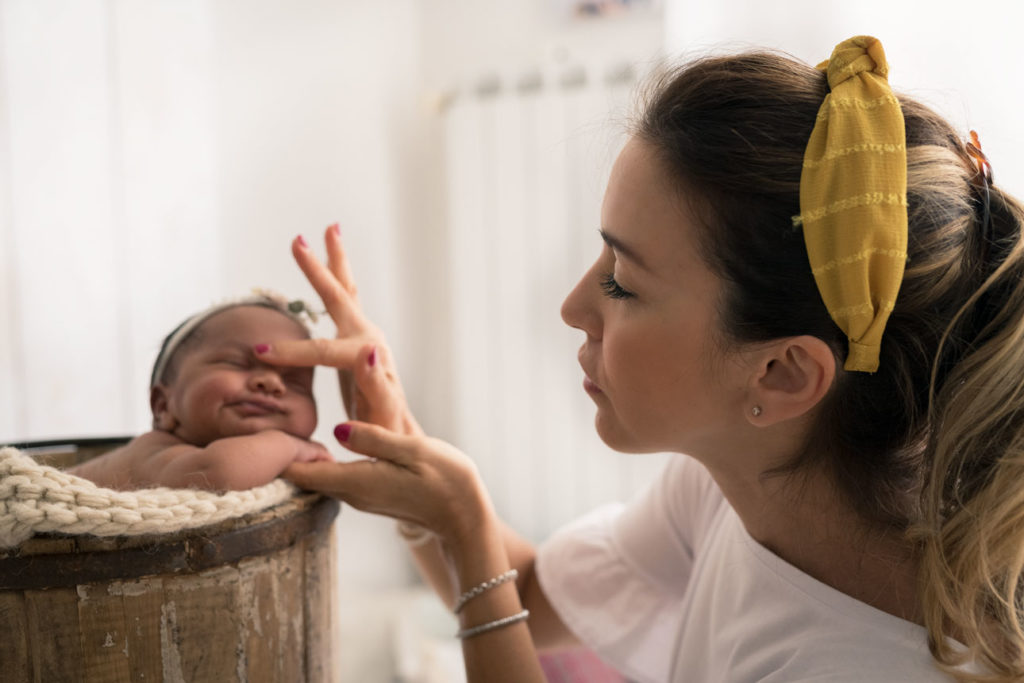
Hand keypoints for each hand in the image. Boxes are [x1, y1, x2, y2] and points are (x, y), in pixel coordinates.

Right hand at [256, 225, 420, 436]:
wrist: (398, 435)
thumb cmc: (386, 432)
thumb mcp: (382, 414)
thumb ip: (376, 384)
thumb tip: (370, 352)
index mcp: (368, 358)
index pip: (323, 349)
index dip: (291, 351)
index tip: (261, 352)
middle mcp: (369, 339)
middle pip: (340, 298)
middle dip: (319, 269)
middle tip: (299, 239)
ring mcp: (365, 337)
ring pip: (346, 292)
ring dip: (334, 262)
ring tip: (330, 229)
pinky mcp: (358, 341)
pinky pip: (345, 304)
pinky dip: (336, 283)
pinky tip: (329, 271)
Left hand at [283, 421, 491, 550]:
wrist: (466, 517)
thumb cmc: (446, 480)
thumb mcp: (413, 450)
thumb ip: (374, 438)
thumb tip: (337, 429)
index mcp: (357, 481)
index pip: (300, 472)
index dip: (279, 451)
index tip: (266, 426)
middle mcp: (352, 494)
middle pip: (302, 477)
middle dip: (285, 453)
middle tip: (268, 421)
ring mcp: (360, 497)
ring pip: (318, 478)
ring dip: (304, 458)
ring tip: (289, 430)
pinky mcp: (370, 495)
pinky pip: (335, 479)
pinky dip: (323, 463)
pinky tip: (325, 444)